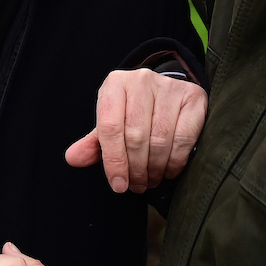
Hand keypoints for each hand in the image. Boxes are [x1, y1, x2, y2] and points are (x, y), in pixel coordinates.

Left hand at [66, 68, 206, 193]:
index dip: (114, 161)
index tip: (119, 185)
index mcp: (115, 84)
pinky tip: (169, 170)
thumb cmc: (132, 112)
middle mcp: (141, 80)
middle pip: (136, 136)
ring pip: (160, 139)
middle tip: (137, 186)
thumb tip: (73, 158)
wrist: (165, 92)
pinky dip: (175, 161)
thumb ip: (93, 143)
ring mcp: (169, 87)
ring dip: (155, 168)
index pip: (110, 128)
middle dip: (136, 169)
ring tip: (151, 180)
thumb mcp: (111, 123)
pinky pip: (183, 138)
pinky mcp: (193, 97)